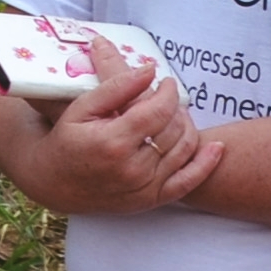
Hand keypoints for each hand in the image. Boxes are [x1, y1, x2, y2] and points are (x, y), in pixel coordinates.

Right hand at [0, 35, 225, 215]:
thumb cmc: (67, 139)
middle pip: (174, 127)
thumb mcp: (81, 107)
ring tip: (176, 115)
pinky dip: (206, 163)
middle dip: (176, 107)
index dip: (168, 91)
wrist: (54, 182)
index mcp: (113, 142)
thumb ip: (116, 86)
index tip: (165, 82)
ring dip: (187, 126)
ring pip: (185, 149)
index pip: (159, 109)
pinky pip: (189, 182)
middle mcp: (131, 169)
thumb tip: (149, 70)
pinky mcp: (151, 200)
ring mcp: (143, 188)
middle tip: (167, 99)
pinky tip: (216, 147)